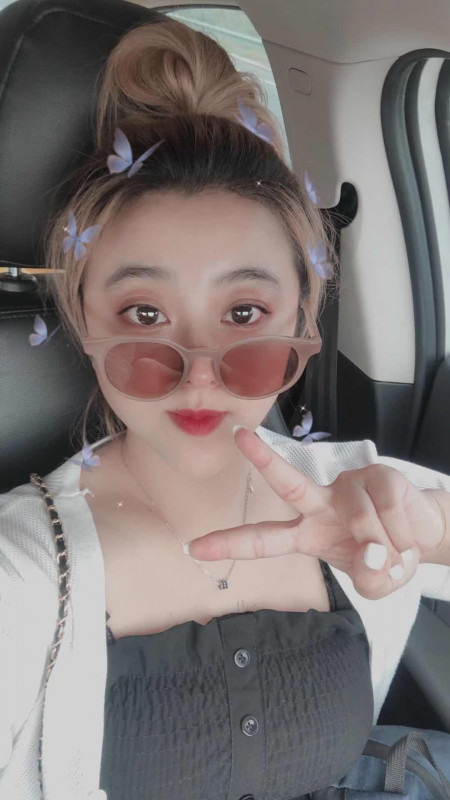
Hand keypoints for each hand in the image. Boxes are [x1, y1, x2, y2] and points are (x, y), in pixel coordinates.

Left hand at [187, 427, 444, 599]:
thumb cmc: (388, 556)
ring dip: (385, 545)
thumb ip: (370, 581)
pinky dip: (403, 533)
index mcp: (306, 534)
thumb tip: (371, 554)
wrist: (423, 533)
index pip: (263, 540)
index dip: (230, 544)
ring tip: (396, 552)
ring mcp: (347, 487)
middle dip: (263, 460)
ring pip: (360, 517)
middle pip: (287, 483)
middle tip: (239, 437)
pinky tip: (407, 535)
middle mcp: (319, 505)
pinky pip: (388, 507)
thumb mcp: (377, 583)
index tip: (193, 547)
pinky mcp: (377, 475)